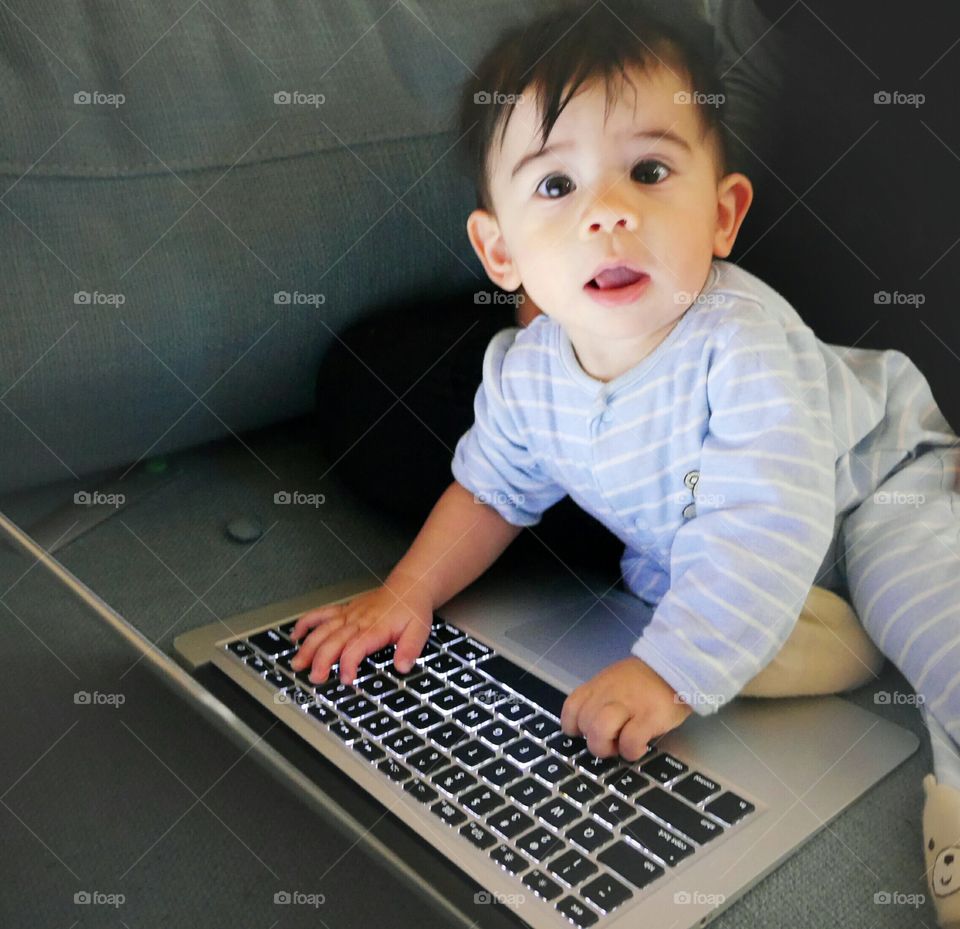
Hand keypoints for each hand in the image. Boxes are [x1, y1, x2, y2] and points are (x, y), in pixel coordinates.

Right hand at [289, 576, 433, 684]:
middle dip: (321, 660)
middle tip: (315, 677)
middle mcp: (358, 620)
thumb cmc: (411, 609)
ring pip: (323, 629)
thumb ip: (410, 649)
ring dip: (308, 646)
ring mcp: (349, 614)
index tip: (346, 679)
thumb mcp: (419, 630)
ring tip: (297, 663)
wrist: (408, 587)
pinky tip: (296, 635)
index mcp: (375, 628)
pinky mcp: (345, 610)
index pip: (356, 647)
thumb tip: (402, 666)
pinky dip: (306, 623)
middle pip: (333, 640)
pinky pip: (322, 614)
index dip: (348, 664)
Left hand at [560, 656, 693, 760]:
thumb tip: (591, 726)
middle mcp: (608, 693)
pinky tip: (641, 745)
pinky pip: (630, 742)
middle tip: (612, 740)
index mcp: (598, 685)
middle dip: (595, 740)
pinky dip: (632, 751)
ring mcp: (628, 704)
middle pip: (584, 724)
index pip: (571, 708)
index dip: (574, 726)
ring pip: (599, 731)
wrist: (678, 664)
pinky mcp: (649, 716)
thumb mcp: (615, 681)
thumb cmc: (646, 679)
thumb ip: (601, 698)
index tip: (587, 733)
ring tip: (622, 745)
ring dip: (608, 747)